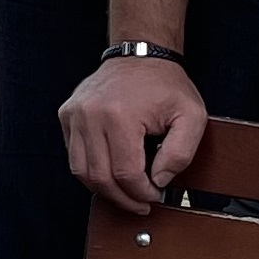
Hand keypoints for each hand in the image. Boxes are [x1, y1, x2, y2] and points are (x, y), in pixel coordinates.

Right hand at [60, 56, 207, 214]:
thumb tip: (159, 181)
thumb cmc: (165, 84)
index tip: (156, 194)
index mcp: (119, 116)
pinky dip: (90, 169)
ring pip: (80, 171)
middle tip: (140, 204)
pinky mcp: (67, 114)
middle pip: (100, 177)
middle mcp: (90, 115)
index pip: (125, 174)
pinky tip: (109, 170)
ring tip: (124, 192)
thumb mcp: (191, 117)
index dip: (142, 193)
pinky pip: (73, 154)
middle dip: (123, 199)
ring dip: (103, 189)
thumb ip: (180, 154)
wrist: (141, 54)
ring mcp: (75, 114)